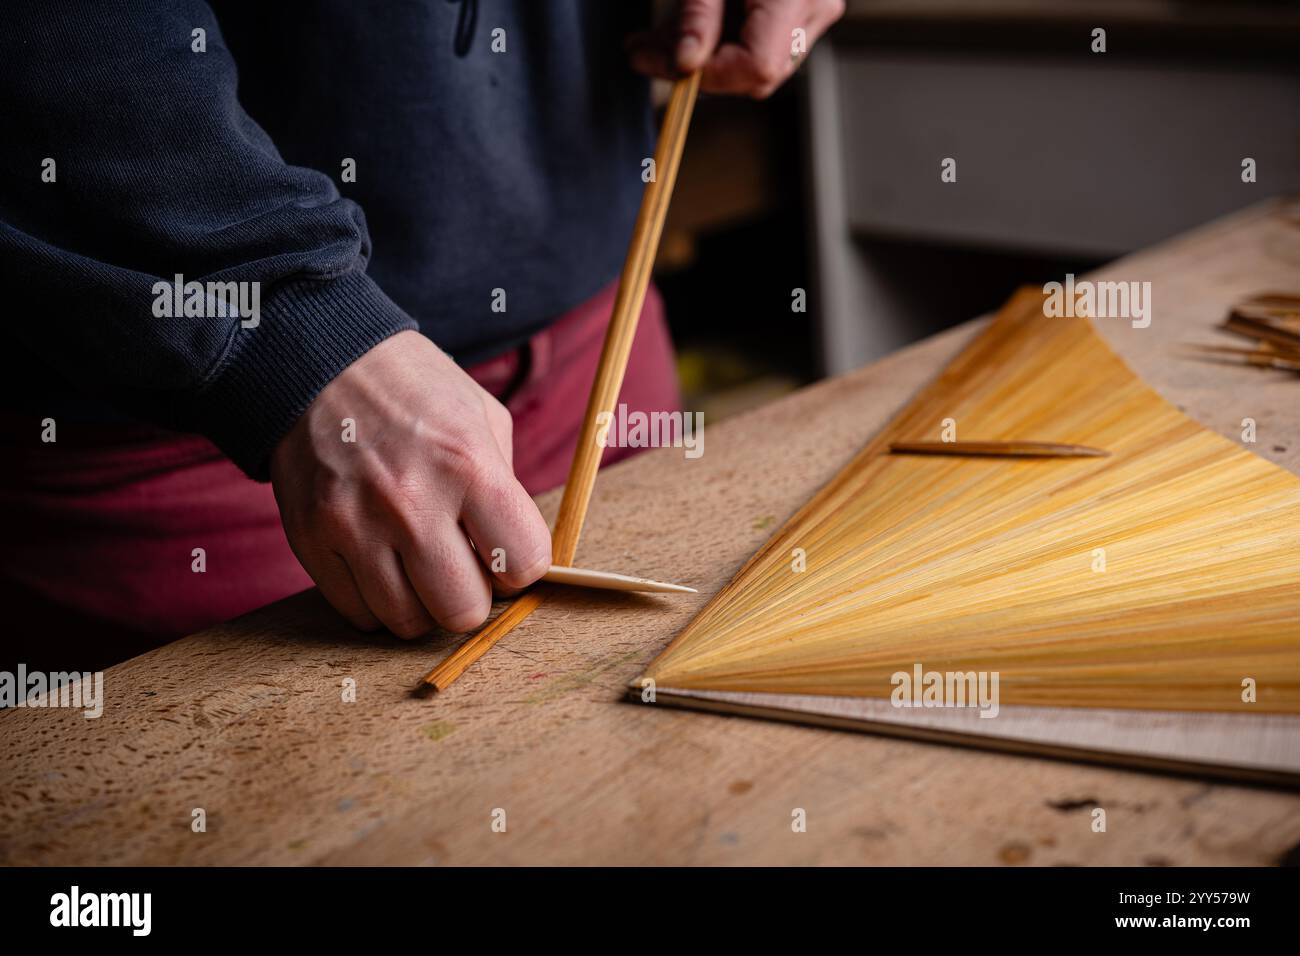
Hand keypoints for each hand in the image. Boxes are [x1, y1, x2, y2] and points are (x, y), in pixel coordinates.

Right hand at [270, 330, 551, 637]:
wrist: (317, 362)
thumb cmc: (412, 391)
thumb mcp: (482, 417)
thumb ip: (505, 489)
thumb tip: (517, 557)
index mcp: (468, 465)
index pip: (523, 564)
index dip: (520, 565)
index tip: (505, 550)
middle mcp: (411, 502)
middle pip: (463, 611)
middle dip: (472, 595)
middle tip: (462, 565)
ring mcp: (355, 526)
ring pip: (408, 623)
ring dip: (422, 602)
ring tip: (419, 562)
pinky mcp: (312, 541)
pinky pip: (359, 613)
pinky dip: (376, 599)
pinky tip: (381, 561)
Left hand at [627, 0, 844, 98]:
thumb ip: (698, 16)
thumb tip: (685, 63)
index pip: (757, 66)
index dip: (711, 74)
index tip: (669, 63)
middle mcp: (813, 9)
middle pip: (756, 73)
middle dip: (700, 66)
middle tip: (647, 51)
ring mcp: (811, 14)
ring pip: (753, 64)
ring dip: (702, 56)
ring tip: (656, 38)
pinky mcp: (799, 14)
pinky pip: (757, 46)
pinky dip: (717, 41)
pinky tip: (685, 28)